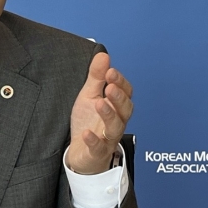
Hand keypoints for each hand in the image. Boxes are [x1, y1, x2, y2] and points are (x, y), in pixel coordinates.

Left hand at [66, 53, 133, 174]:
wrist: (81, 152)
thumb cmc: (88, 123)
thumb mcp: (89, 96)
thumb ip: (96, 77)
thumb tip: (103, 56)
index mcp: (116, 107)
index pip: (125, 93)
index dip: (120, 82)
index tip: (110, 71)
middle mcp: (116, 122)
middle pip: (125, 110)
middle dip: (119, 97)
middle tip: (110, 86)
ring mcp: (108, 138)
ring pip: (115, 127)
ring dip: (109, 115)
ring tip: (100, 103)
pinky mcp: (97, 152)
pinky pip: (99, 147)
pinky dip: (93, 140)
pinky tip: (87, 133)